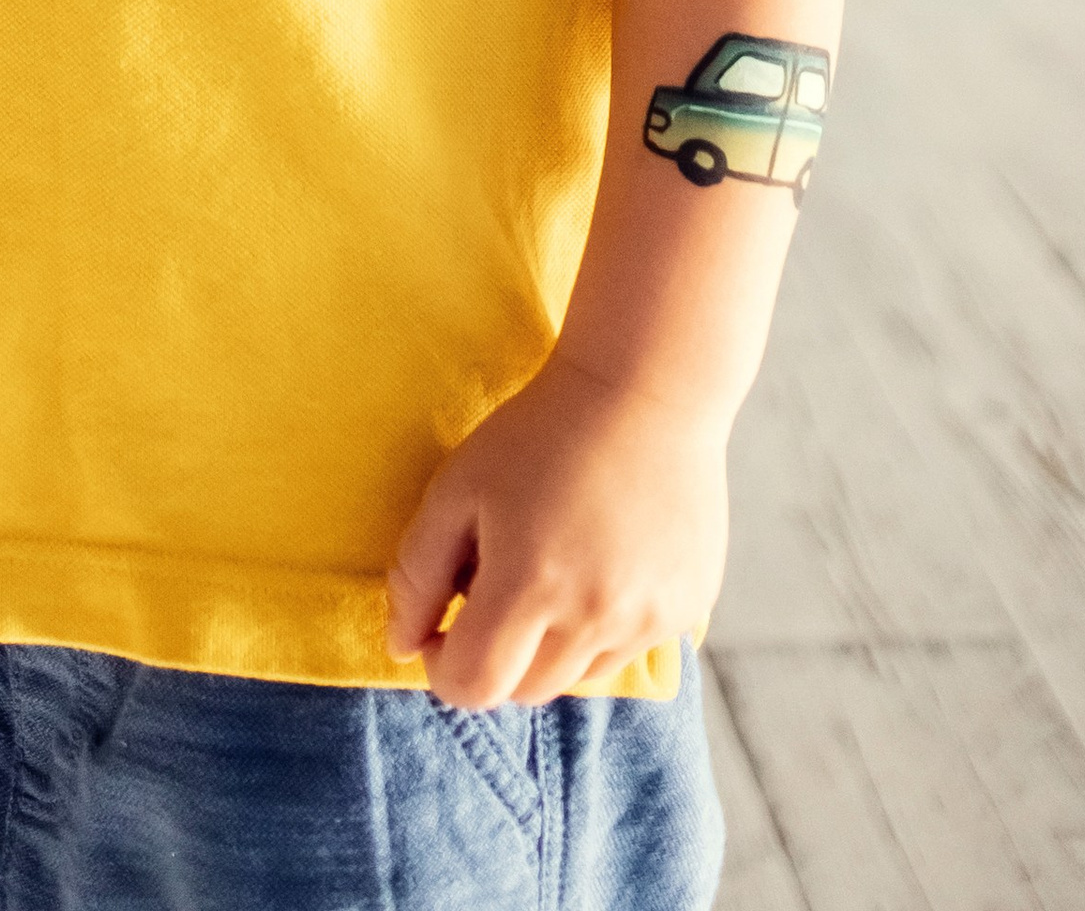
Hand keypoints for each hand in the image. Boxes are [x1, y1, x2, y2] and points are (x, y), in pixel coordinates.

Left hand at [385, 353, 728, 707]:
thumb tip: (401, 646)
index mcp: (530, 584)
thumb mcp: (458, 487)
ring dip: (550, 647)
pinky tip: (602, 560)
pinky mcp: (684, 611)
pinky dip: (601, 628)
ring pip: (577, 677)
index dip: (443, 666)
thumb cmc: (539, 433)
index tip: (443, 625)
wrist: (645, 391)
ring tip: (552, 568)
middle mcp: (594, 616)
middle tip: (495, 588)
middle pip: (525, 693)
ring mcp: (648, 620)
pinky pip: (626, 651)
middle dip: (496, 657)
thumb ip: (418, 574)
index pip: (473, 687)